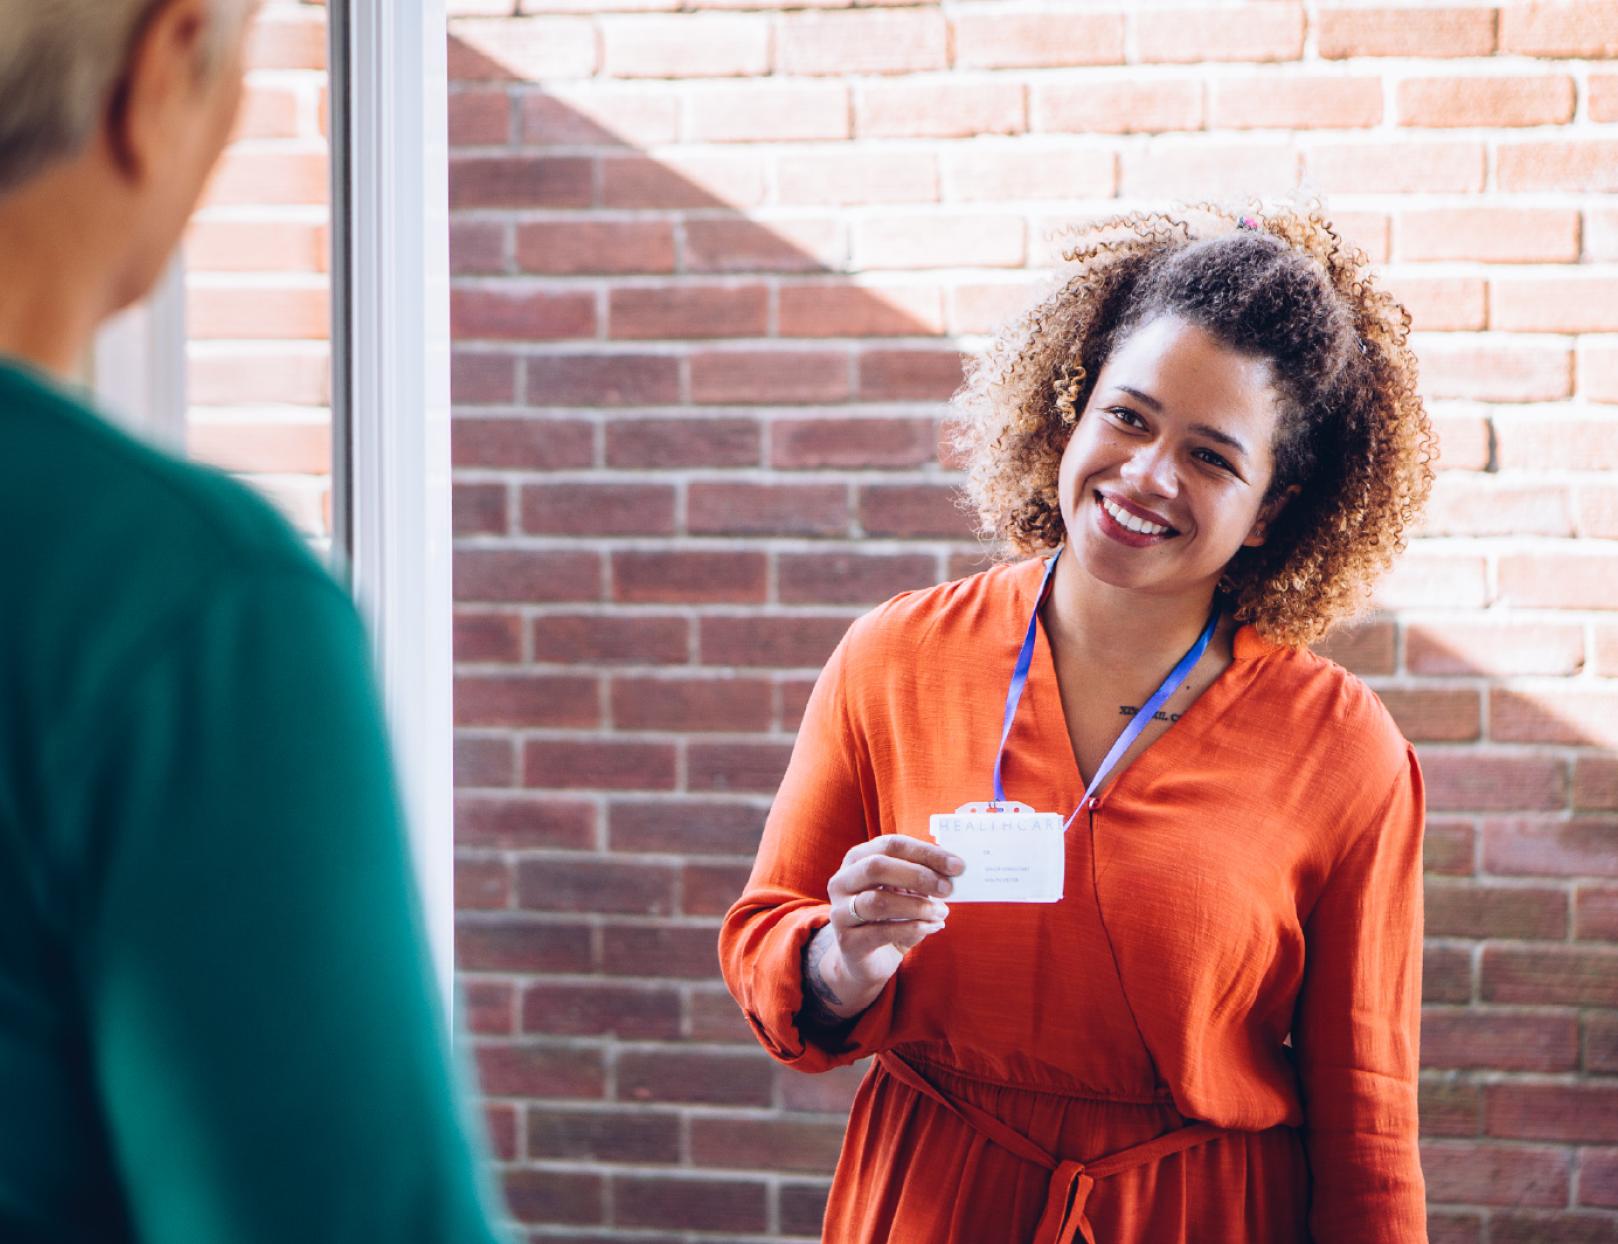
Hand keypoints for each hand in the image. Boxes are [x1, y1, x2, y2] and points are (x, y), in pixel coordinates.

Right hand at [800, 835, 963, 1026]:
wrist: (867, 959)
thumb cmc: (890, 916)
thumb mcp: (905, 891)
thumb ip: (923, 876)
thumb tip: (953, 868)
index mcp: (857, 859)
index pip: (891, 845)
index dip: (925, 853)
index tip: (957, 866)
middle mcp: (842, 881)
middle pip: (877, 867)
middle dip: (918, 875)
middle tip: (948, 888)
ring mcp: (840, 911)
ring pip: (878, 901)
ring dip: (918, 906)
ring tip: (942, 912)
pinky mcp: (847, 941)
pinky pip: (882, 931)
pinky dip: (913, 928)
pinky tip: (933, 927)